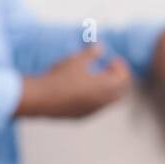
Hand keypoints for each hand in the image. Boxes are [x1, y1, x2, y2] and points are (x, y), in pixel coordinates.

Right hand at [14, 44, 131, 118]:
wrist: (40, 98)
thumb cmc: (59, 78)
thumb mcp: (76, 60)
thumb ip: (91, 53)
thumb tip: (100, 47)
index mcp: (105, 88)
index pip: (124, 79)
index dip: (121, 68)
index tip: (113, 60)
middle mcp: (102, 102)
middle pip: (120, 92)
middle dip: (117, 79)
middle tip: (108, 68)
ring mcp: (92, 111)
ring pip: (109, 102)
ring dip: (108, 89)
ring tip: (96, 77)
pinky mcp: (81, 117)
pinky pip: (96, 108)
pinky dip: (97, 98)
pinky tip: (84, 89)